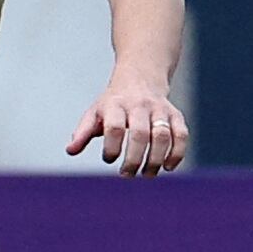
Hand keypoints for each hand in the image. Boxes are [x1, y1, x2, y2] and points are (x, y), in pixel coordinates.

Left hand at [66, 80, 189, 176]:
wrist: (141, 77)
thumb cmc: (114, 103)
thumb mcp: (95, 112)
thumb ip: (83, 132)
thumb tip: (70, 150)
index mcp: (116, 104)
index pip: (114, 127)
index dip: (112, 148)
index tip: (109, 160)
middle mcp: (139, 105)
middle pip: (140, 134)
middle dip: (134, 159)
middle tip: (127, 174)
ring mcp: (160, 110)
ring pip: (162, 136)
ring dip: (155, 160)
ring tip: (147, 174)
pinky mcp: (176, 115)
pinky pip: (181, 135)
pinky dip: (177, 154)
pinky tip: (168, 167)